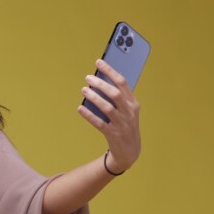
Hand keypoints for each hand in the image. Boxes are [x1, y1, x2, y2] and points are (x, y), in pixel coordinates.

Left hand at [78, 57, 141, 171]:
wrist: (129, 151)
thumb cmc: (125, 127)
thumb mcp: (126, 111)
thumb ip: (117, 99)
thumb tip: (99, 84)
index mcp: (133, 103)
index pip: (122, 82)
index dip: (110, 71)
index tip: (99, 62)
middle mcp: (129, 112)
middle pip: (115, 93)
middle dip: (101, 83)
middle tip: (88, 78)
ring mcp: (121, 124)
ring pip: (107, 108)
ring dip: (94, 98)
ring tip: (84, 90)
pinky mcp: (113, 135)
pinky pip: (99, 123)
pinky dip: (89, 115)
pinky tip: (80, 109)